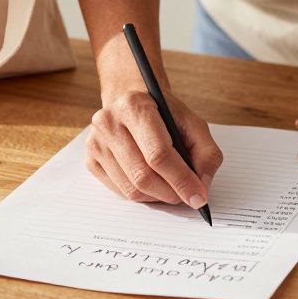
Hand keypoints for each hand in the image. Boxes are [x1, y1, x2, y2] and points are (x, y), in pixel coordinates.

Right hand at [86, 87, 222, 207]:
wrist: (133, 101)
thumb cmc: (163, 114)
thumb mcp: (192, 123)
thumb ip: (206, 153)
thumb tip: (201, 187)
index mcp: (135, 107)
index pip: (158, 154)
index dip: (181, 180)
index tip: (198, 197)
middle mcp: (109, 123)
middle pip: (142, 175)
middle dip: (170, 193)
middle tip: (187, 197)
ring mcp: (96, 143)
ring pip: (130, 189)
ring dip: (157, 197)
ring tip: (171, 189)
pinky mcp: (91, 159)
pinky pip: (119, 191)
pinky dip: (142, 195)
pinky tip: (153, 185)